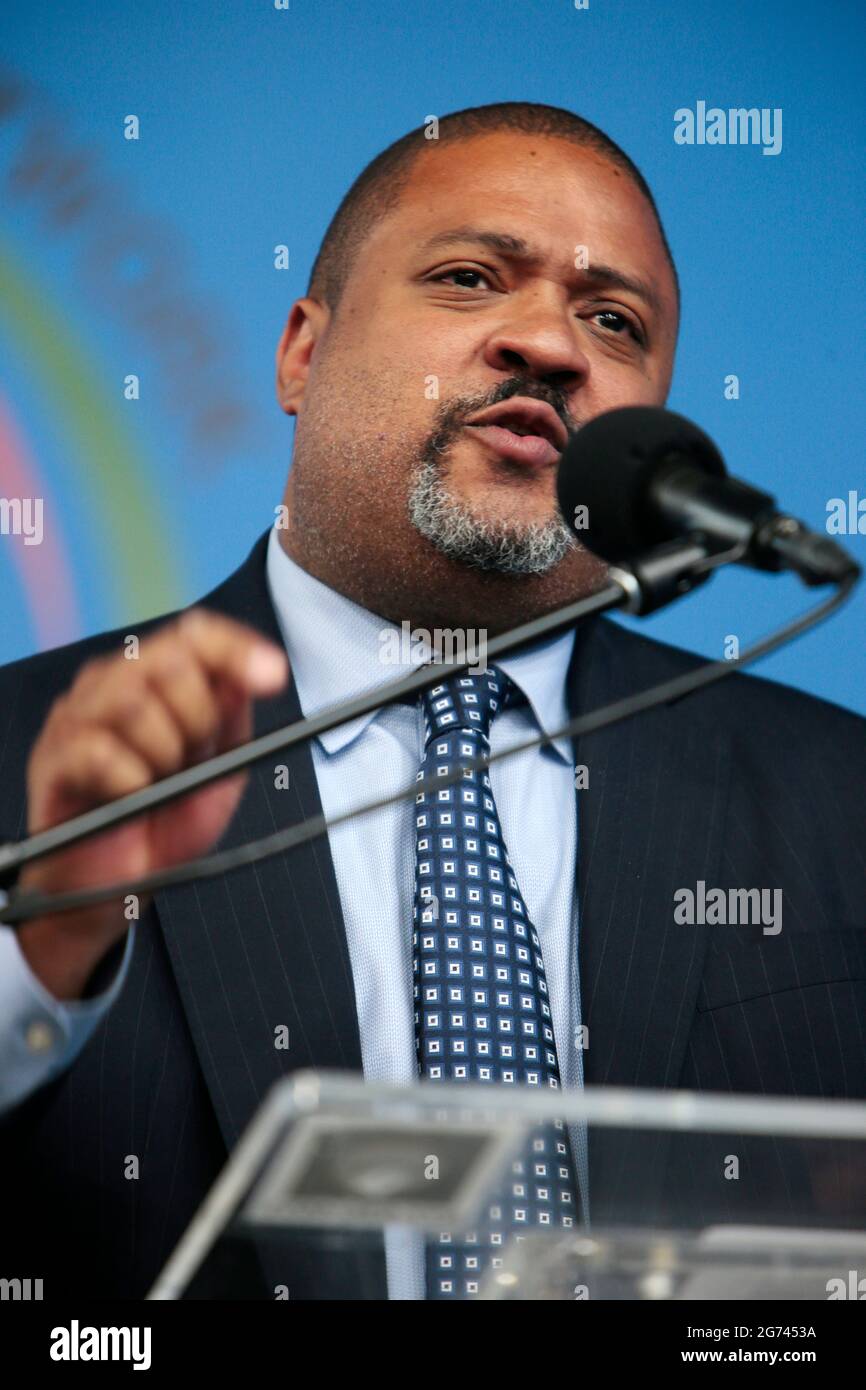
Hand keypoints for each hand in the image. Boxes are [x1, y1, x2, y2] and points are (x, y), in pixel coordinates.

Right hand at [15, 608, 288, 999]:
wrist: (121, 885)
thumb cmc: (164, 821)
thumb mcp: (221, 770)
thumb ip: (233, 720)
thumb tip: (249, 677)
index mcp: (156, 678)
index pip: (196, 635)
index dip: (237, 649)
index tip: (273, 676)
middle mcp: (113, 684)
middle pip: (169, 662)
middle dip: (200, 719)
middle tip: (193, 760)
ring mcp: (78, 716)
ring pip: (133, 701)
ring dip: (164, 751)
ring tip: (159, 782)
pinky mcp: (54, 757)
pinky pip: (98, 749)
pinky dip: (130, 779)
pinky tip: (133, 796)